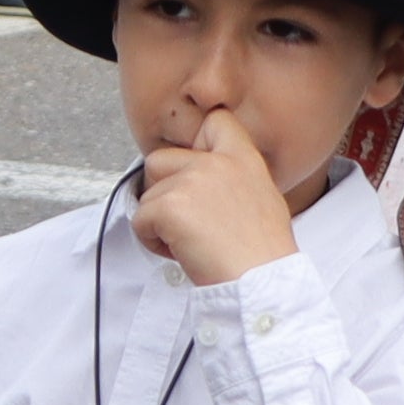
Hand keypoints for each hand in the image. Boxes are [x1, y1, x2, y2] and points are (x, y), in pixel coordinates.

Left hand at [130, 104, 298, 282]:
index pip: (213, 121)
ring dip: (159, 223)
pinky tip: (181, 253)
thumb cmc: (264, 254)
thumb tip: (206, 185)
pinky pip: (140, 220)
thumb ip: (234, 179)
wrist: (261, 283)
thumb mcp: (264, 199)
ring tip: (190, 243)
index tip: (196, 174)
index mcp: (243, 158)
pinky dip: (152, 242)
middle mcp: (215, 162)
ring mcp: (191, 181)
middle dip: (162, 191)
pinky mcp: (170, 206)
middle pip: (159, 160)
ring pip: (147, 196)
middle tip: (187, 222)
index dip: (195, 143)